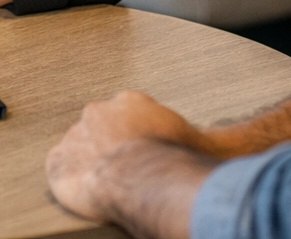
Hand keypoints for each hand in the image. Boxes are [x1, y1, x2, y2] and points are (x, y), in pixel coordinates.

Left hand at [46, 91, 213, 220]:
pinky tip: (81, 190)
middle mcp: (98, 112)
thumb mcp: (191, 136)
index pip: (126, 112)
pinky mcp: (58, 161)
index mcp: (128, 101)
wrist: (139, 177)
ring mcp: (76, 135)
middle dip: (108, 143)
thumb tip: (232, 142)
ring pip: (79, 146)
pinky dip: (67, 178)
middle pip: (100, 125)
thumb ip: (193, 135)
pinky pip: (58, 167)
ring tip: (104, 183)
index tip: (140, 150)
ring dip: (88, 161)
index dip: (133, 134)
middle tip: (123, 168)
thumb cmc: (169, 159)